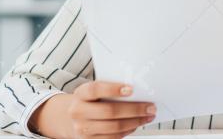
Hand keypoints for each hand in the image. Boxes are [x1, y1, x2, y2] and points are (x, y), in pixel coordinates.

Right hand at [30, 81, 155, 138]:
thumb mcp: (95, 91)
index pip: (95, 89)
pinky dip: (128, 131)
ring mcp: (82, 128)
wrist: (71, 117)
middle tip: (150, 106)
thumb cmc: (91, 100)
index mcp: (80, 94)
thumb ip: (111, 89)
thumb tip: (139, 90)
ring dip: (135, 122)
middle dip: (134, 109)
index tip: (131, 89)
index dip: (113, 89)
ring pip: (114, 127)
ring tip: (148, 116)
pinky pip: (113, 138)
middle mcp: (78, 111)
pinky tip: (136, 124)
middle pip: (109, 111)